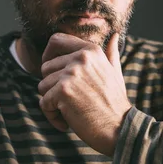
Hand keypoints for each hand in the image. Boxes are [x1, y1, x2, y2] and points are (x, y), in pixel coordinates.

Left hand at [38, 33, 131, 156]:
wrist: (120, 129)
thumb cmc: (115, 104)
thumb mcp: (115, 73)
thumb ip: (110, 53)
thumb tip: (114, 35)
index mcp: (91, 50)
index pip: (56, 40)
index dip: (48, 55)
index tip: (50, 72)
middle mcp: (81, 58)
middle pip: (45, 68)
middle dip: (52, 88)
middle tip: (69, 102)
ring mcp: (71, 74)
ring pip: (42, 86)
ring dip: (52, 104)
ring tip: (71, 113)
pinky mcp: (63, 91)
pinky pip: (44, 103)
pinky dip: (52, 117)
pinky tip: (67, 123)